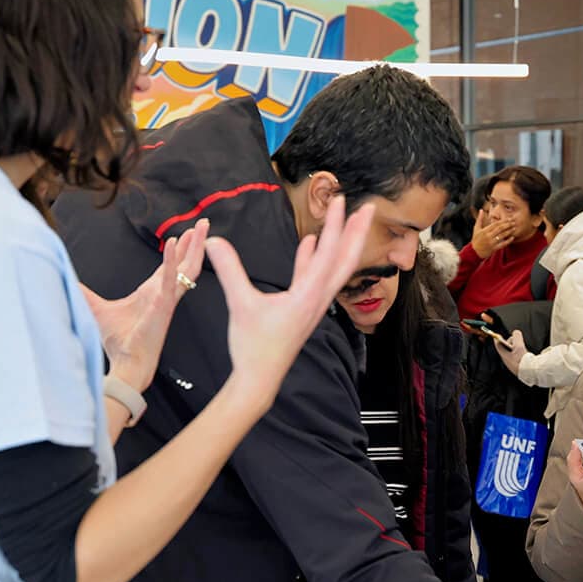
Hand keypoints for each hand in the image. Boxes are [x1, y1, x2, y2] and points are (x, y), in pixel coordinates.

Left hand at [83, 218, 206, 393]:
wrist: (126, 364)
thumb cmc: (117, 342)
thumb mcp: (96, 309)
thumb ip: (85, 293)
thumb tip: (65, 280)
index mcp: (153, 293)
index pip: (171, 266)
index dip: (180, 249)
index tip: (185, 233)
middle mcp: (164, 294)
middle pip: (185, 263)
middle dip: (195, 243)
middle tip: (203, 223)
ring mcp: (166, 299)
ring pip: (187, 268)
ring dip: (194, 247)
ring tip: (201, 228)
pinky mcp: (163, 305)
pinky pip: (170, 279)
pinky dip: (171, 260)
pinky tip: (172, 242)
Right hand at [205, 196, 374, 409]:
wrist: (259, 379)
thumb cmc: (253, 347)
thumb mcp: (240, 305)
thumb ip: (230, 271)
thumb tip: (213, 241)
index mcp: (308, 296)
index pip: (327, 255)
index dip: (335, 226)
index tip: (341, 201)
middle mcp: (318, 299)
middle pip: (344, 260)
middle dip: (356, 233)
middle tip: (369, 208)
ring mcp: (312, 305)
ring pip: (333, 269)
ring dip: (340, 243)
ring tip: (347, 220)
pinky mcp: (303, 309)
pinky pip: (314, 278)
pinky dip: (314, 259)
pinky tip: (310, 243)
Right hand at [471, 208, 515, 258]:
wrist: (474, 252)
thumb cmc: (475, 239)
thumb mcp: (476, 228)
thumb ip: (479, 219)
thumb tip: (481, 210)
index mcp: (484, 231)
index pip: (495, 224)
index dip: (503, 221)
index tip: (509, 218)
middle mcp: (488, 236)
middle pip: (500, 229)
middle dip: (507, 225)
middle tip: (513, 222)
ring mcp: (491, 243)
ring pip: (502, 236)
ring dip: (509, 231)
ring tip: (514, 228)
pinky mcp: (494, 248)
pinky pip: (502, 244)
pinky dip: (508, 241)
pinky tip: (512, 237)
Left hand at [497, 329, 528, 376]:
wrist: (532, 372)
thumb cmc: (523, 361)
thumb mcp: (519, 346)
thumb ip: (517, 337)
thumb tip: (516, 332)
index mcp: (505, 356)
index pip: (498, 346)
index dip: (497, 339)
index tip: (496, 335)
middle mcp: (508, 361)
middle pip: (506, 348)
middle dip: (511, 343)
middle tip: (517, 340)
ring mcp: (513, 364)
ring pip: (513, 353)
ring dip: (517, 348)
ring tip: (523, 348)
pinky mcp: (520, 367)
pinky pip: (518, 357)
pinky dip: (521, 354)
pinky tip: (526, 355)